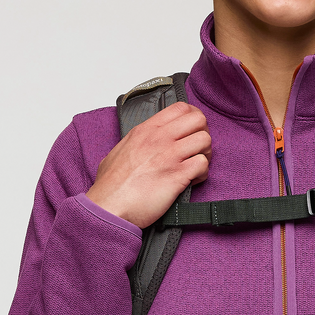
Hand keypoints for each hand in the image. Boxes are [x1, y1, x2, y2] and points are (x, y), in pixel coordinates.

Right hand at [86, 102, 211, 227]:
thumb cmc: (111, 185)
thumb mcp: (119, 150)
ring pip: (205, 140)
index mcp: (146, 130)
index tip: (190, 131)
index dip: (192, 118)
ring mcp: (169, 156)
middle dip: (203, 133)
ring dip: (205, 153)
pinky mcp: (177, 176)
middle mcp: (159, 138)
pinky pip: (203, 164)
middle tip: (196, 149)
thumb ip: (134, 141)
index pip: (180, 108)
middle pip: (198, 119)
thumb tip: (138, 143)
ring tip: (195, 165)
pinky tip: (192, 180)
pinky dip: (202, 173)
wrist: (109, 207)